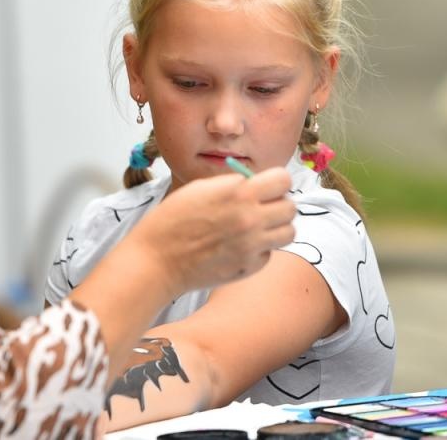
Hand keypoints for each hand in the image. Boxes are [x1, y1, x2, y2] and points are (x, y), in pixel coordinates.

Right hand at [127, 168, 295, 298]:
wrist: (155, 260)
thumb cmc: (172, 220)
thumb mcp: (201, 188)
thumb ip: (234, 184)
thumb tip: (255, 183)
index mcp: (239, 192)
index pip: (283, 179)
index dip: (276, 182)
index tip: (267, 187)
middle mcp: (250, 218)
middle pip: (290, 207)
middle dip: (279, 204)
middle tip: (263, 208)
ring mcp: (251, 245)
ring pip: (289, 232)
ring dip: (276, 228)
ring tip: (257, 228)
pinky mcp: (248, 267)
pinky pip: (269, 254)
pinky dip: (260, 250)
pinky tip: (241, 247)